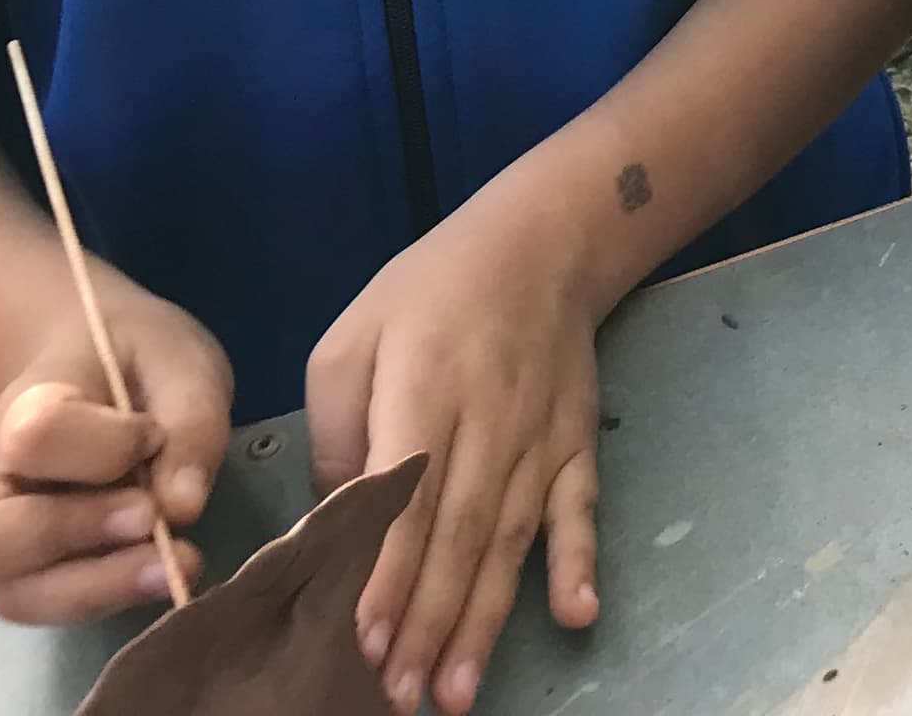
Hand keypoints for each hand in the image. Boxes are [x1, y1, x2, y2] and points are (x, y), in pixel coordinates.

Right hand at [0, 284, 228, 623]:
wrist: (102, 365)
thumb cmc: (134, 361)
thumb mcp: (179, 362)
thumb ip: (189, 418)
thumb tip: (183, 507)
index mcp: (19, 410)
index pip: (32, 439)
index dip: (102, 445)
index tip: (153, 432)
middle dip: (68, 536)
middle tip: (152, 517)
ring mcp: (3, 540)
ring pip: (12, 595)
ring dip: (94, 588)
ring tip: (174, 563)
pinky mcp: (35, 575)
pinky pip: (51, 609)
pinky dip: (107, 600)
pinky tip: (165, 572)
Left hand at [308, 195, 609, 713]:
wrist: (541, 241)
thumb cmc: (429, 291)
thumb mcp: (351, 343)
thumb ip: (338, 436)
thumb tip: (332, 525)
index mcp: (425, 393)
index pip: (403, 500)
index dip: (384, 575)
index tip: (362, 644)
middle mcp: (490, 423)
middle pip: (455, 538)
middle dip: (424, 625)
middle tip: (397, 698)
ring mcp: (541, 438)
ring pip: (507, 542)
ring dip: (481, 621)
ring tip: (455, 691)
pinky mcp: (576, 443)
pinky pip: (579, 510)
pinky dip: (579, 563)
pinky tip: (574, 615)